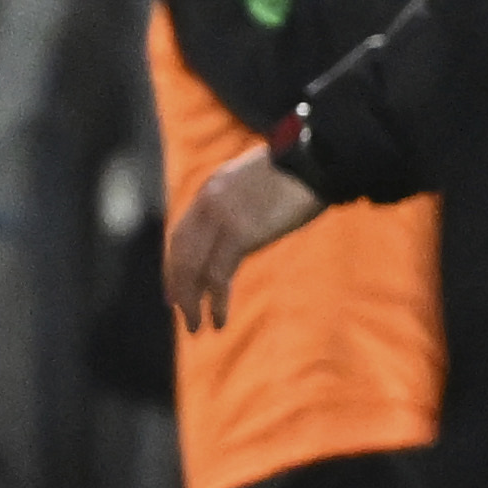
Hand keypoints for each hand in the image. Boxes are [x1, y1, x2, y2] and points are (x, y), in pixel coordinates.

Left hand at [165, 146, 322, 328]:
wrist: (313, 160)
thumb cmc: (297, 171)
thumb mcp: (256, 181)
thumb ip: (241, 202)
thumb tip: (243, 226)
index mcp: (211, 189)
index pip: (180, 234)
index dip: (174, 264)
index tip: (175, 287)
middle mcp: (208, 203)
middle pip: (181, 253)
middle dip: (178, 286)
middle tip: (180, 311)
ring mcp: (221, 218)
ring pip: (192, 268)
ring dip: (191, 301)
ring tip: (195, 326)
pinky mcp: (239, 233)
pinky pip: (218, 276)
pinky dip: (216, 302)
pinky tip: (218, 320)